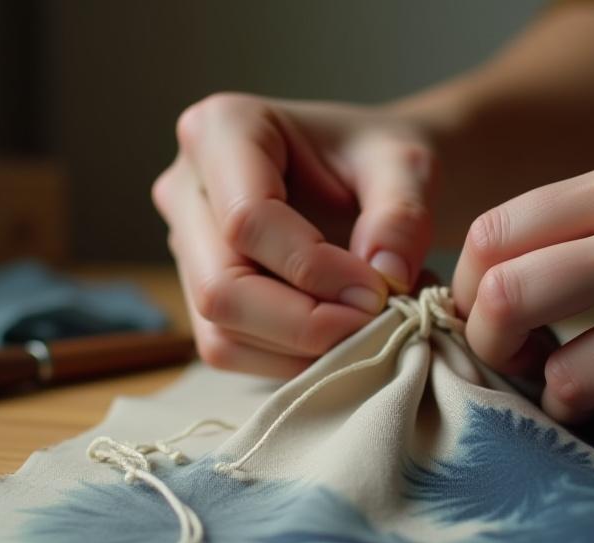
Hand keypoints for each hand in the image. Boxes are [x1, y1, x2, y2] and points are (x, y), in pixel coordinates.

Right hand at [153, 93, 436, 376]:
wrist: (372, 176)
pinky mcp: (200, 293)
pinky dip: (294, 361)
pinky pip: (231, 349)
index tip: (381, 291)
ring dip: (303, 351)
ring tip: (371, 328)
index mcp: (222, 128)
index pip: (248, 219)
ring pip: (221, 332)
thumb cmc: (380, 159)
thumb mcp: (408, 166)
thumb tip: (387, 277)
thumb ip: (402, 215)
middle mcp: (186, 187)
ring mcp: (187, 245)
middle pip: (222, 287)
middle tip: (377, 324)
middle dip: (306, 323)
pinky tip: (344, 337)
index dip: (314, 269)